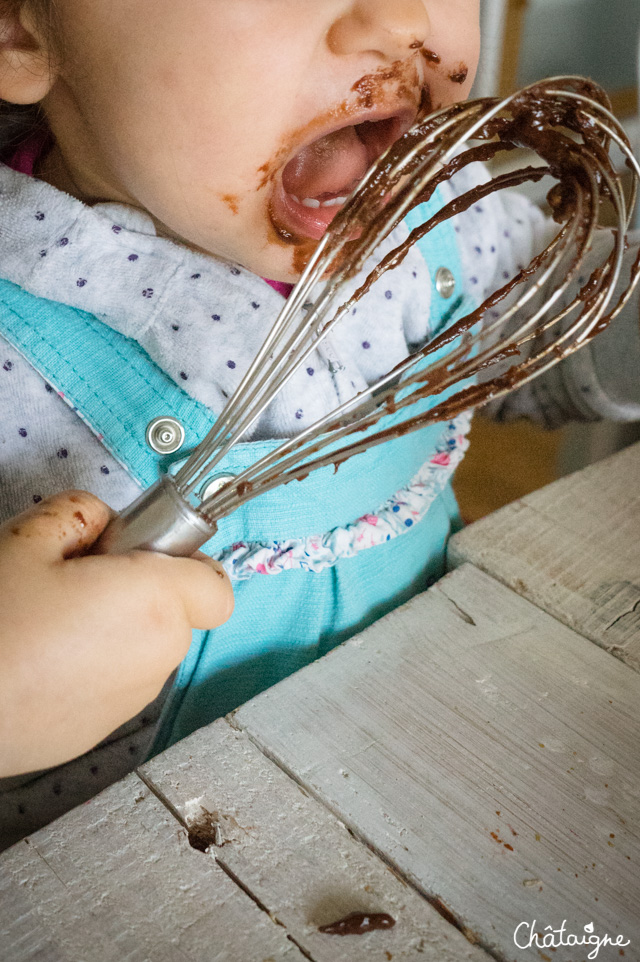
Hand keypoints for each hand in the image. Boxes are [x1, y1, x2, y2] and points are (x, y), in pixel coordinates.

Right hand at [0, 490, 233, 775]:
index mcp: (154, 605)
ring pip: (145, 650)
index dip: (187, 564)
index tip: (143, 552)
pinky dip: (94, 667)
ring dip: (117, 630)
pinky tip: (42, 660)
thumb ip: (82, 513)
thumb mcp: (27, 540)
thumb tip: (105, 524)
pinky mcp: (101, 732)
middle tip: (80, 580)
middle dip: (141, 592)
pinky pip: (116, 683)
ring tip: (52, 623)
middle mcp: (157, 658)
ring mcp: (132, 702)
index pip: (216, 587)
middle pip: (176, 614)